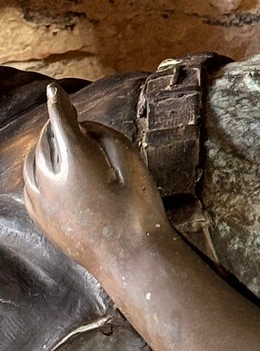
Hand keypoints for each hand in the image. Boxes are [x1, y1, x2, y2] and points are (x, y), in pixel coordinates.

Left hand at [23, 85, 169, 280]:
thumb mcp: (133, 164)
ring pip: (32, 162)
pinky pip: (29, 184)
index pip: (62, 124)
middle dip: (56, 127)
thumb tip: (85, 129)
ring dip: (45, 148)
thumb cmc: (139, 211)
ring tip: (61, 144)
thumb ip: (107, 137)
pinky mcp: (40, 217)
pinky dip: (37, 170)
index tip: (54, 91)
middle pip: (45, 141)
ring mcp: (42, 202)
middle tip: (71, 121)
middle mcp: (52, 181)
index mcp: (77, 164)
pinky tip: (51, 171)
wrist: (129, 259)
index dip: (59, 104)